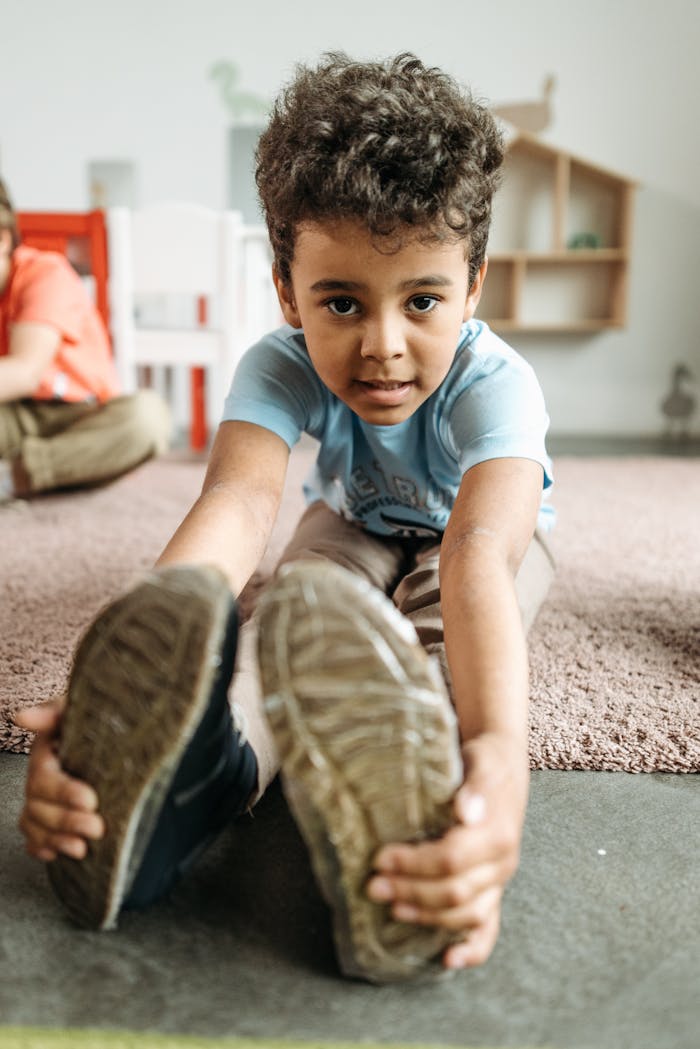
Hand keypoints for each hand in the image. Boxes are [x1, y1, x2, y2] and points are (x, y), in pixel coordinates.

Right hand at [15, 701, 103, 861]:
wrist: (111, 731)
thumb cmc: (94, 718)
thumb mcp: (77, 709)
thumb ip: (53, 712)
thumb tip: (22, 717)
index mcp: (45, 751)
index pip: (44, 777)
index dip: (63, 792)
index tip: (91, 801)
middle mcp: (38, 777)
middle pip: (38, 805)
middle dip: (66, 821)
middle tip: (96, 827)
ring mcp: (40, 799)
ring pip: (34, 825)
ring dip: (56, 839)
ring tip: (82, 848)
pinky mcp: (47, 817)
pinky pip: (33, 838)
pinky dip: (42, 848)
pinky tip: (57, 854)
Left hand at [366, 732, 528, 969]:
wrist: (503, 763)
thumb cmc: (485, 761)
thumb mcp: (481, 762)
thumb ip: (475, 787)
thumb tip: (466, 811)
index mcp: (497, 835)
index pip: (451, 860)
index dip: (413, 864)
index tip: (380, 857)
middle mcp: (502, 863)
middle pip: (453, 891)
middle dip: (410, 890)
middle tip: (373, 884)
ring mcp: (498, 881)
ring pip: (465, 913)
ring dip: (426, 917)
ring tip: (393, 908)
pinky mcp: (493, 889)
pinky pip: (489, 928)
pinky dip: (472, 949)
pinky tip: (448, 960)